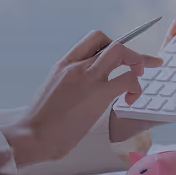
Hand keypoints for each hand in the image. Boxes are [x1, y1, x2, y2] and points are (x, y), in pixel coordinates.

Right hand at [4, 31, 162, 166]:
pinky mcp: (99, 94)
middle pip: (112, 43)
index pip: (93, 39)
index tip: (124, 55)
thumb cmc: (41, 122)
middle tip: (143, 66)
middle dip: (132, 52)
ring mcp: (88, 77)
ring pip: (121, 53)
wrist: (32, 134)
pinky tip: (129, 100)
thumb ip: (70, 83)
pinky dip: (135, 87)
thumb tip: (85, 90)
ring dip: (138, 62)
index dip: (113, 44)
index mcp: (64, 64)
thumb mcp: (53, 91)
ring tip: (139, 79)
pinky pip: (127, 79)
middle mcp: (77, 65)